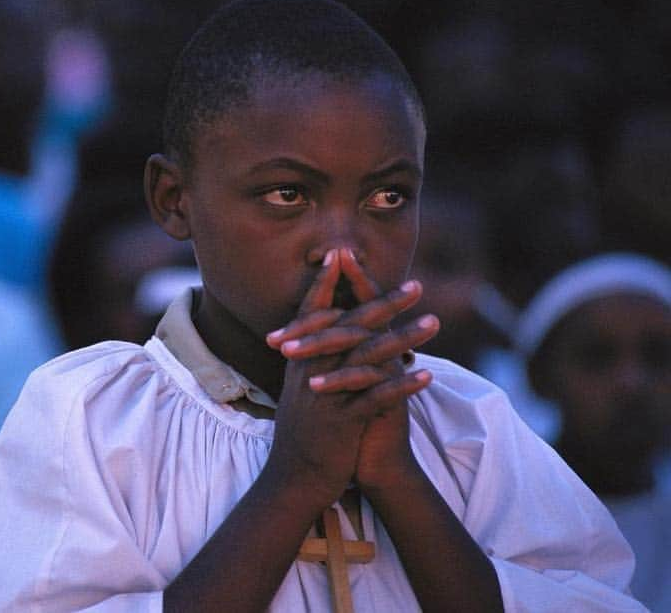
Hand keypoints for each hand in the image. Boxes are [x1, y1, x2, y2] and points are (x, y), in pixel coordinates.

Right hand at [264, 249, 437, 495]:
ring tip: (435, 323)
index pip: (315, 311)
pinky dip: (402, 384)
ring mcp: (326, 394)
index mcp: (300, 359)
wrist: (295, 476)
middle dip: (385, 303)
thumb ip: (316, 358)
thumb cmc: (305, 431)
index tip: (345, 253)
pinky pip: (377, 397)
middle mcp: (310, 369)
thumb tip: (335, 333)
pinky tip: (428, 374)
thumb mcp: (302, 388)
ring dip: (405, 337)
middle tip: (416, 285)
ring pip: (369, 357)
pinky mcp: (342, 420)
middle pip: (351, 326)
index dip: (329, 282)